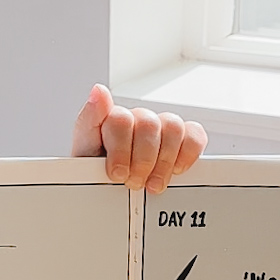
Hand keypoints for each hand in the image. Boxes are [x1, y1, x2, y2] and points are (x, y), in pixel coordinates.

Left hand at [71, 85, 206, 192]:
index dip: (121, 150)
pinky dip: (188, 154)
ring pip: (172, 128)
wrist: (110, 188)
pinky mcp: (184, 138)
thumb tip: (98, 91)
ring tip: (152, 183)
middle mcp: (139, 118)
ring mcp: (162, 127)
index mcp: (113, 118)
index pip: (121, 119)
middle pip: (148, 125)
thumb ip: (89, 120)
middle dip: (142, 160)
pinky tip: (175, 170)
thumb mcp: (84, 152)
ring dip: (163, 161)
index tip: (117, 173)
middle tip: (134, 182)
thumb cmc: (97, 172)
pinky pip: (195, 135)